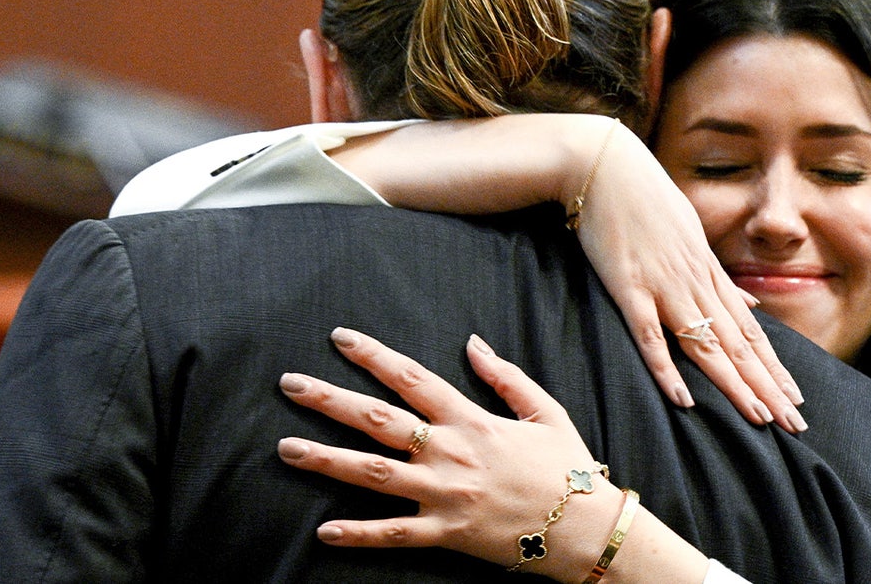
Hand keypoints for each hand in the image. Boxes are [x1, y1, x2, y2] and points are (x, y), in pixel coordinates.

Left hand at [276, 328, 624, 580]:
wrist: (584, 528)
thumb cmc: (566, 468)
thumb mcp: (544, 411)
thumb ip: (505, 376)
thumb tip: (472, 343)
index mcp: (471, 420)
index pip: (411, 378)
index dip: (373, 355)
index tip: (339, 338)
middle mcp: (450, 453)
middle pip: (378, 421)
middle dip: (330, 400)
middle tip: (290, 384)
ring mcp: (444, 494)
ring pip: (373, 474)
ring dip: (326, 460)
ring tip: (285, 448)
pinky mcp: (445, 533)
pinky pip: (394, 533)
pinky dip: (358, 533)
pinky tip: (323, 531)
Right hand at [565, 122, 805, 432]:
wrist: (605, 166)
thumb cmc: (646, 200)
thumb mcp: (694, 234)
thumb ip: (720, 276)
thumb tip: (752, 305)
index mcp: (709, 274)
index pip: (750, 331)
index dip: (773, 368)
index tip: (795, 400)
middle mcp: (695, 284)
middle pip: (738, 346)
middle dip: (768, 387)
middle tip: (795, 424)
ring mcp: (664, 286)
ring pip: (706, 345)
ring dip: (734, 385)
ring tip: (759, 418)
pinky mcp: (629, 288)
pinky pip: (649, 336)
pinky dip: (666, 369)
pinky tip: (682, 398)